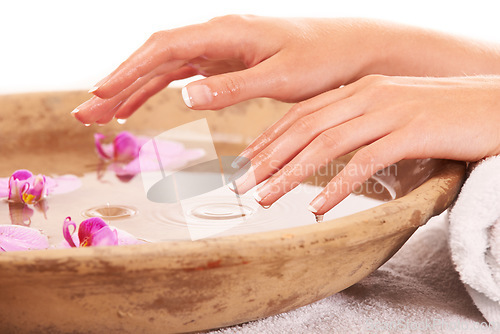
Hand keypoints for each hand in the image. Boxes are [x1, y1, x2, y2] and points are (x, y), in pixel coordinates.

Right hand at [73, 15, 499, 123]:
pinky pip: (183, 75)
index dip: (129, 70)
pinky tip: (143, 102)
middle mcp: (216, 36)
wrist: (349, 52)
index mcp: (226, 33)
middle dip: (118, 83)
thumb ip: (233, 87)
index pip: (163, 48)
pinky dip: (159, 90)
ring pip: (164, 67)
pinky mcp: (226, 62)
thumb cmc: (322, 61)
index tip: (101, 93)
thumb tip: (185, 95)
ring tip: (104, 113)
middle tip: (85, 112)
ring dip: (132, 89)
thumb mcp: (280, 78)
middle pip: (154, 57)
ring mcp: (219, 48)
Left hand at [231, 75, 499, 213]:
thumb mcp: (391, 111)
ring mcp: (390, 111)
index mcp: (359, 89)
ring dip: (291, 174)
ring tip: (266, 198)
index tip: (248, 161)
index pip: (302, 113)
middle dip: (268, 158)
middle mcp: (368, 95)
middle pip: (305, 128)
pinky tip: (319, 207)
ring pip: (326, 144)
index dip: (270, 137)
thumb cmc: (443, 114)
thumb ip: (359, 122)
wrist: (497, 105)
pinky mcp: (413, 132)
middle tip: (243, 184)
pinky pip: (365, 161)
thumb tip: (327, 146)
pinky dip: (338, 186)